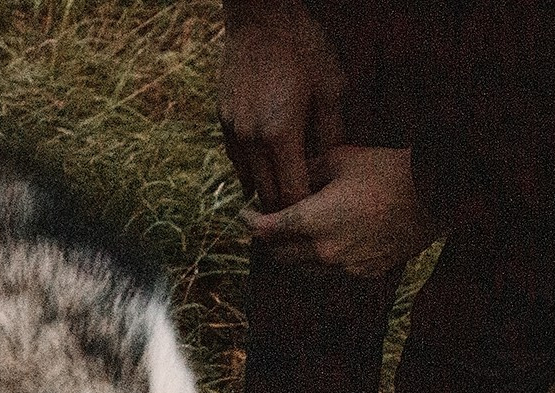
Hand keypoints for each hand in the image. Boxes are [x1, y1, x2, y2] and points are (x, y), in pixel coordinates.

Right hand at [219, 0, 346, 212]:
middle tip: (303, 212)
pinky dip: (250, 169)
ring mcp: (233, 130)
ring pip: (247, 179)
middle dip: (284, 206)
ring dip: (265, 190)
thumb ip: (331, 133)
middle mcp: (251, 139)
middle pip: (266, 194)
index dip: (304, 207)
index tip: (318, 210)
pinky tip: (264, 170)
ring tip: (284, 192)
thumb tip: (329, 166)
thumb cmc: (303, 47)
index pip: (290, 193)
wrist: (261, 17)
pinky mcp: (223, 119)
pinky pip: (236, 158)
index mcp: (280, 135)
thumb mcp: (331, 87)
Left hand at [242, 145, 433, 276]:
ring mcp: (343, 267)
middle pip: (277, 255)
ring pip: (301, 269)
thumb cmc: (387, 169)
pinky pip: (330, 273)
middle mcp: (322, 251)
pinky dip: (320, 260)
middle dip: (267, 239)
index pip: (263, 231)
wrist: (436, 193)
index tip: (245, 213)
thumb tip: (285, 181)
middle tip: (268, 222)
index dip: (249, 221)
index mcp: (311, 221)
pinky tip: (327, 242)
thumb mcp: (339, 158)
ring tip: (295, 233)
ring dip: (292, 253)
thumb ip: (305, 173)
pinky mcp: (364, 274)